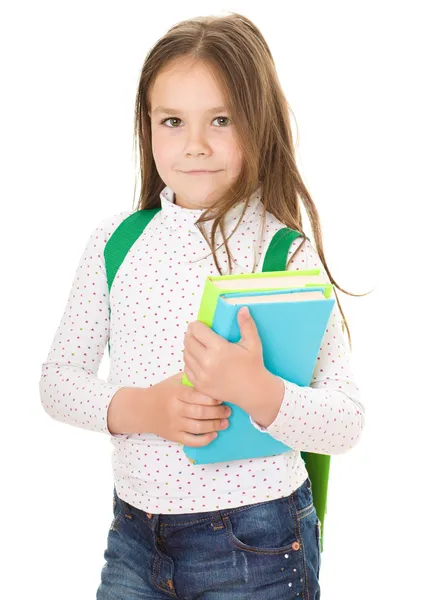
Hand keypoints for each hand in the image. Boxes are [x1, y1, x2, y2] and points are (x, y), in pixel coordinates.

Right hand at [147, 372, 231, 445]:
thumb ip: (190, 378)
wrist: (141, 409)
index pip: (196, 396)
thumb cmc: (161, 392)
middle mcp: (174, 409)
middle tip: (228, 411)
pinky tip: (214, 434)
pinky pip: (191, 441)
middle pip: (200, 412)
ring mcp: (174, 424)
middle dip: (217, 413)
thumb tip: (212, 376)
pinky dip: (204, 440)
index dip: (211, 398)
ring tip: (225, 423)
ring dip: (214, 426)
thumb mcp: (173, 381)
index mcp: (176, 393)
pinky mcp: (173, 436)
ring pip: (198, 428)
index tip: (222, 398)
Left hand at [183, 306, 283, 420]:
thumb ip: (246, 325)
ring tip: (197, 344)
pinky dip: (190, 361)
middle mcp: (207, 362)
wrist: (253, 392)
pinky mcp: (199, 385)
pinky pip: (187, 368)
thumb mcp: (253, 343)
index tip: (201, 325)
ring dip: (189, 347)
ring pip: (185, 354)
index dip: (197, 325)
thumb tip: (242, 308)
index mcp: (219, 349)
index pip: (196, 330)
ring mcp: (202, 375)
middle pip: (188, 340)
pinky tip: (198, 358)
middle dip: (191, 334)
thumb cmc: (253, 365)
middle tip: (198, 333)